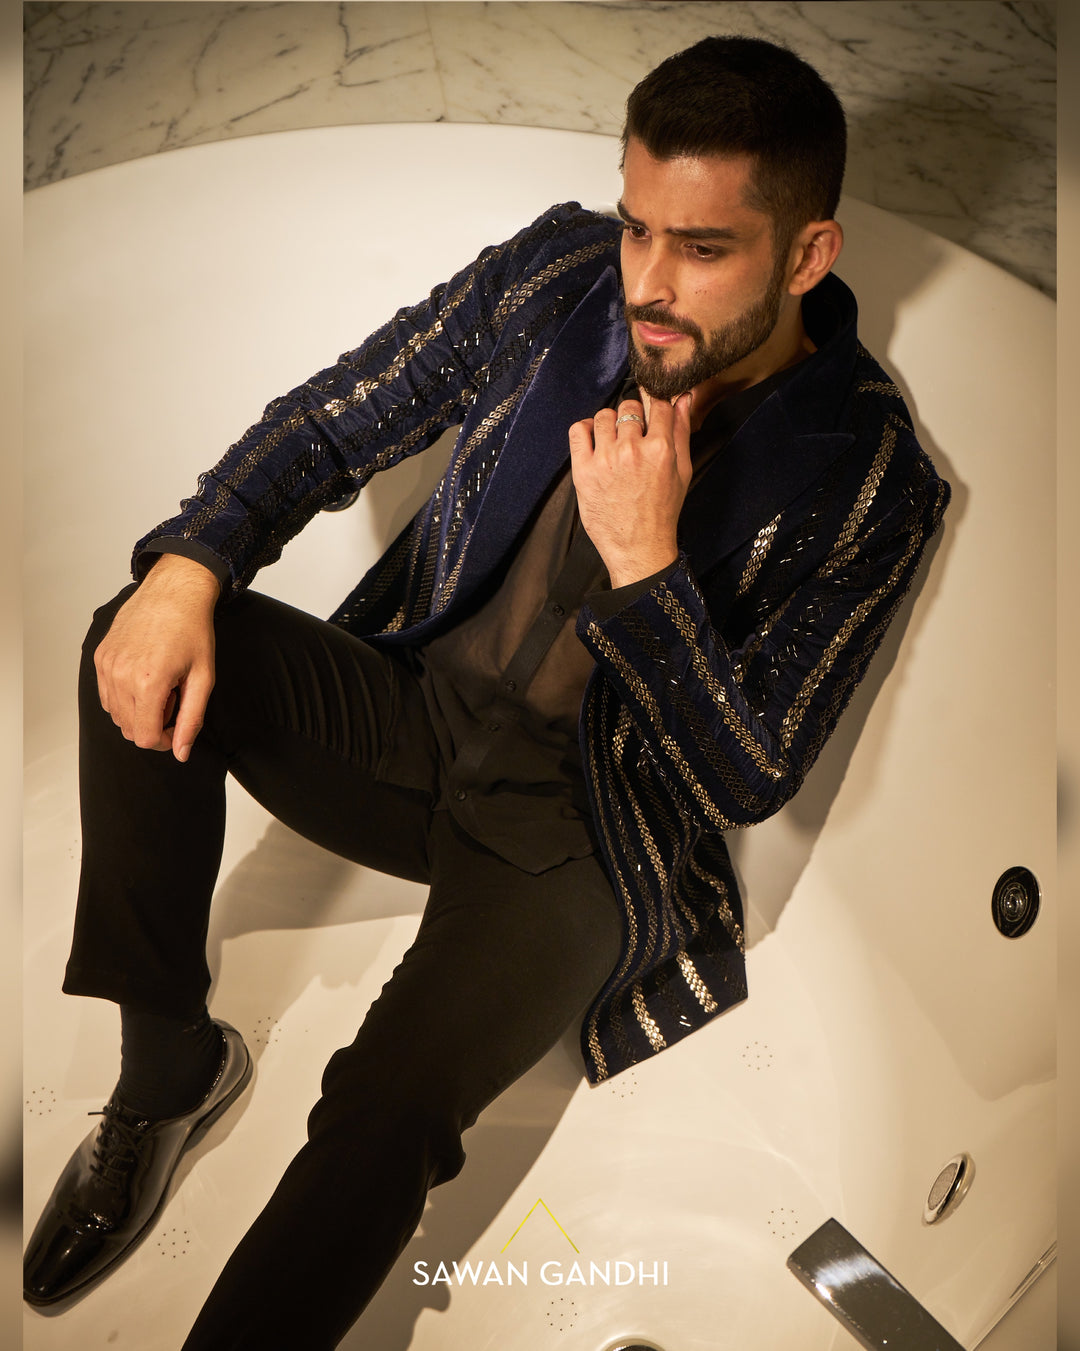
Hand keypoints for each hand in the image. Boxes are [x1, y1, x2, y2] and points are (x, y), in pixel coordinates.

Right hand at [94, 553, 219, 761]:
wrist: (174, 592)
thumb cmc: (192, 630)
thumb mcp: (203, 678)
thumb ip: (191, 720)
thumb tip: (181, 752)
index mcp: (148, 683)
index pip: (143, 737)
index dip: (162, 740)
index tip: (176, 727)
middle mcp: (120, 676)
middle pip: (128, 728)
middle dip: (152, 724)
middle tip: (173, 699)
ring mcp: (106, 665)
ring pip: (115, 714)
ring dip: (137, 710)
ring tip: (160, 685)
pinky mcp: (100, 657)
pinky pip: (106, 694)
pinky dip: (123, 696)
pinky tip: (144, 677)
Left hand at [568, 392, 692, 587]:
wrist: (639, 547)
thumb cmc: (662, 511)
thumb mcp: (682, 470)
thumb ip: (681, 431)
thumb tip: (683, 399)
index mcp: (660, 449)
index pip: (657, 405)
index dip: (654, 405)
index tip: (651, 413)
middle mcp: (631, 450)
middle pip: (628, 408)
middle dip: (632, 417)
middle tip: (632, 434)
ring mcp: (605, 459)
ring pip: (603, 416)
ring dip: (609, 423)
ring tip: (613, 440)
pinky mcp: (583, 470)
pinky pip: (578, 431)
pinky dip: (585, 429)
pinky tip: (593, 440)